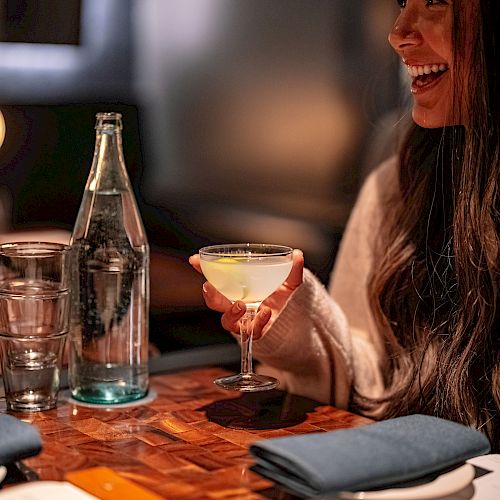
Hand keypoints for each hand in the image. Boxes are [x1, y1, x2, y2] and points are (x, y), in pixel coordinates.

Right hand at [189, 249, 303, 339]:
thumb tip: (298, 254)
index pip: (215, 276)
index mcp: (237, 288)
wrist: (293, 318)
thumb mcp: (288, 280)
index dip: (202, 268)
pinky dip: (258, 322)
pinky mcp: (255, 331)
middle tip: (209, 287)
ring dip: (230, 313)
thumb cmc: (282, 295)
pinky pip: (251, 331)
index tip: (195, 260)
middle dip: (210, 295)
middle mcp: (236, 304)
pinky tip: (265, 312)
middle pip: (214, 302)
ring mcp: (244, 320)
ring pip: (227, 321)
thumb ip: (293, 269)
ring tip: (240, 305)